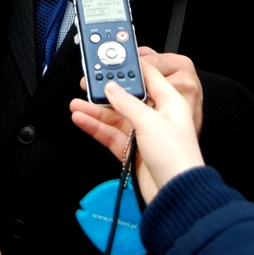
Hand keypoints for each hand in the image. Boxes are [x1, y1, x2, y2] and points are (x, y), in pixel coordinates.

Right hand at [71, 59, 204, 203]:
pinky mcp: (133, 151)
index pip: (148, 77)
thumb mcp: (150, 121)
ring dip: (95, 112)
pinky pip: (111, 135)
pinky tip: (82, 120)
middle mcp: (156, 116)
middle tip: (87, 86)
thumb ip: (127, 103)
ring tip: (76, 105)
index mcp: (169, 102)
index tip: (113, 60)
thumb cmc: (177, 157)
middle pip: (127, 98)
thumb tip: (112, 88)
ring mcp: (144, 134)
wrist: (177, 194)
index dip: (131, 68)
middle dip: (106, 92)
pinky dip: (96, 128)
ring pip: (115, 117)